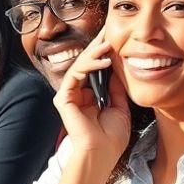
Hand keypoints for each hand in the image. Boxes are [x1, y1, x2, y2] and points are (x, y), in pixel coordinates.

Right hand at [54, 30, 131, 161]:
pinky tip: (104, 62)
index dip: (103, 53)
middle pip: (85, 63)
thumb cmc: (112, 136)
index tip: (115, 37)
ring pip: (79, 66)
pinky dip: (88, 66)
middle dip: (97, 46)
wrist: (103, 153)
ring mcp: (69, 95)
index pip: (95, 68)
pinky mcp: (63, 98)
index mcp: (90, 94)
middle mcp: (77, 92)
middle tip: (108, 31)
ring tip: (108, 44)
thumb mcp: (120, 105)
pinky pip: (75, 76)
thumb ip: (116, 87)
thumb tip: (117, 66)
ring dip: (94, 53)